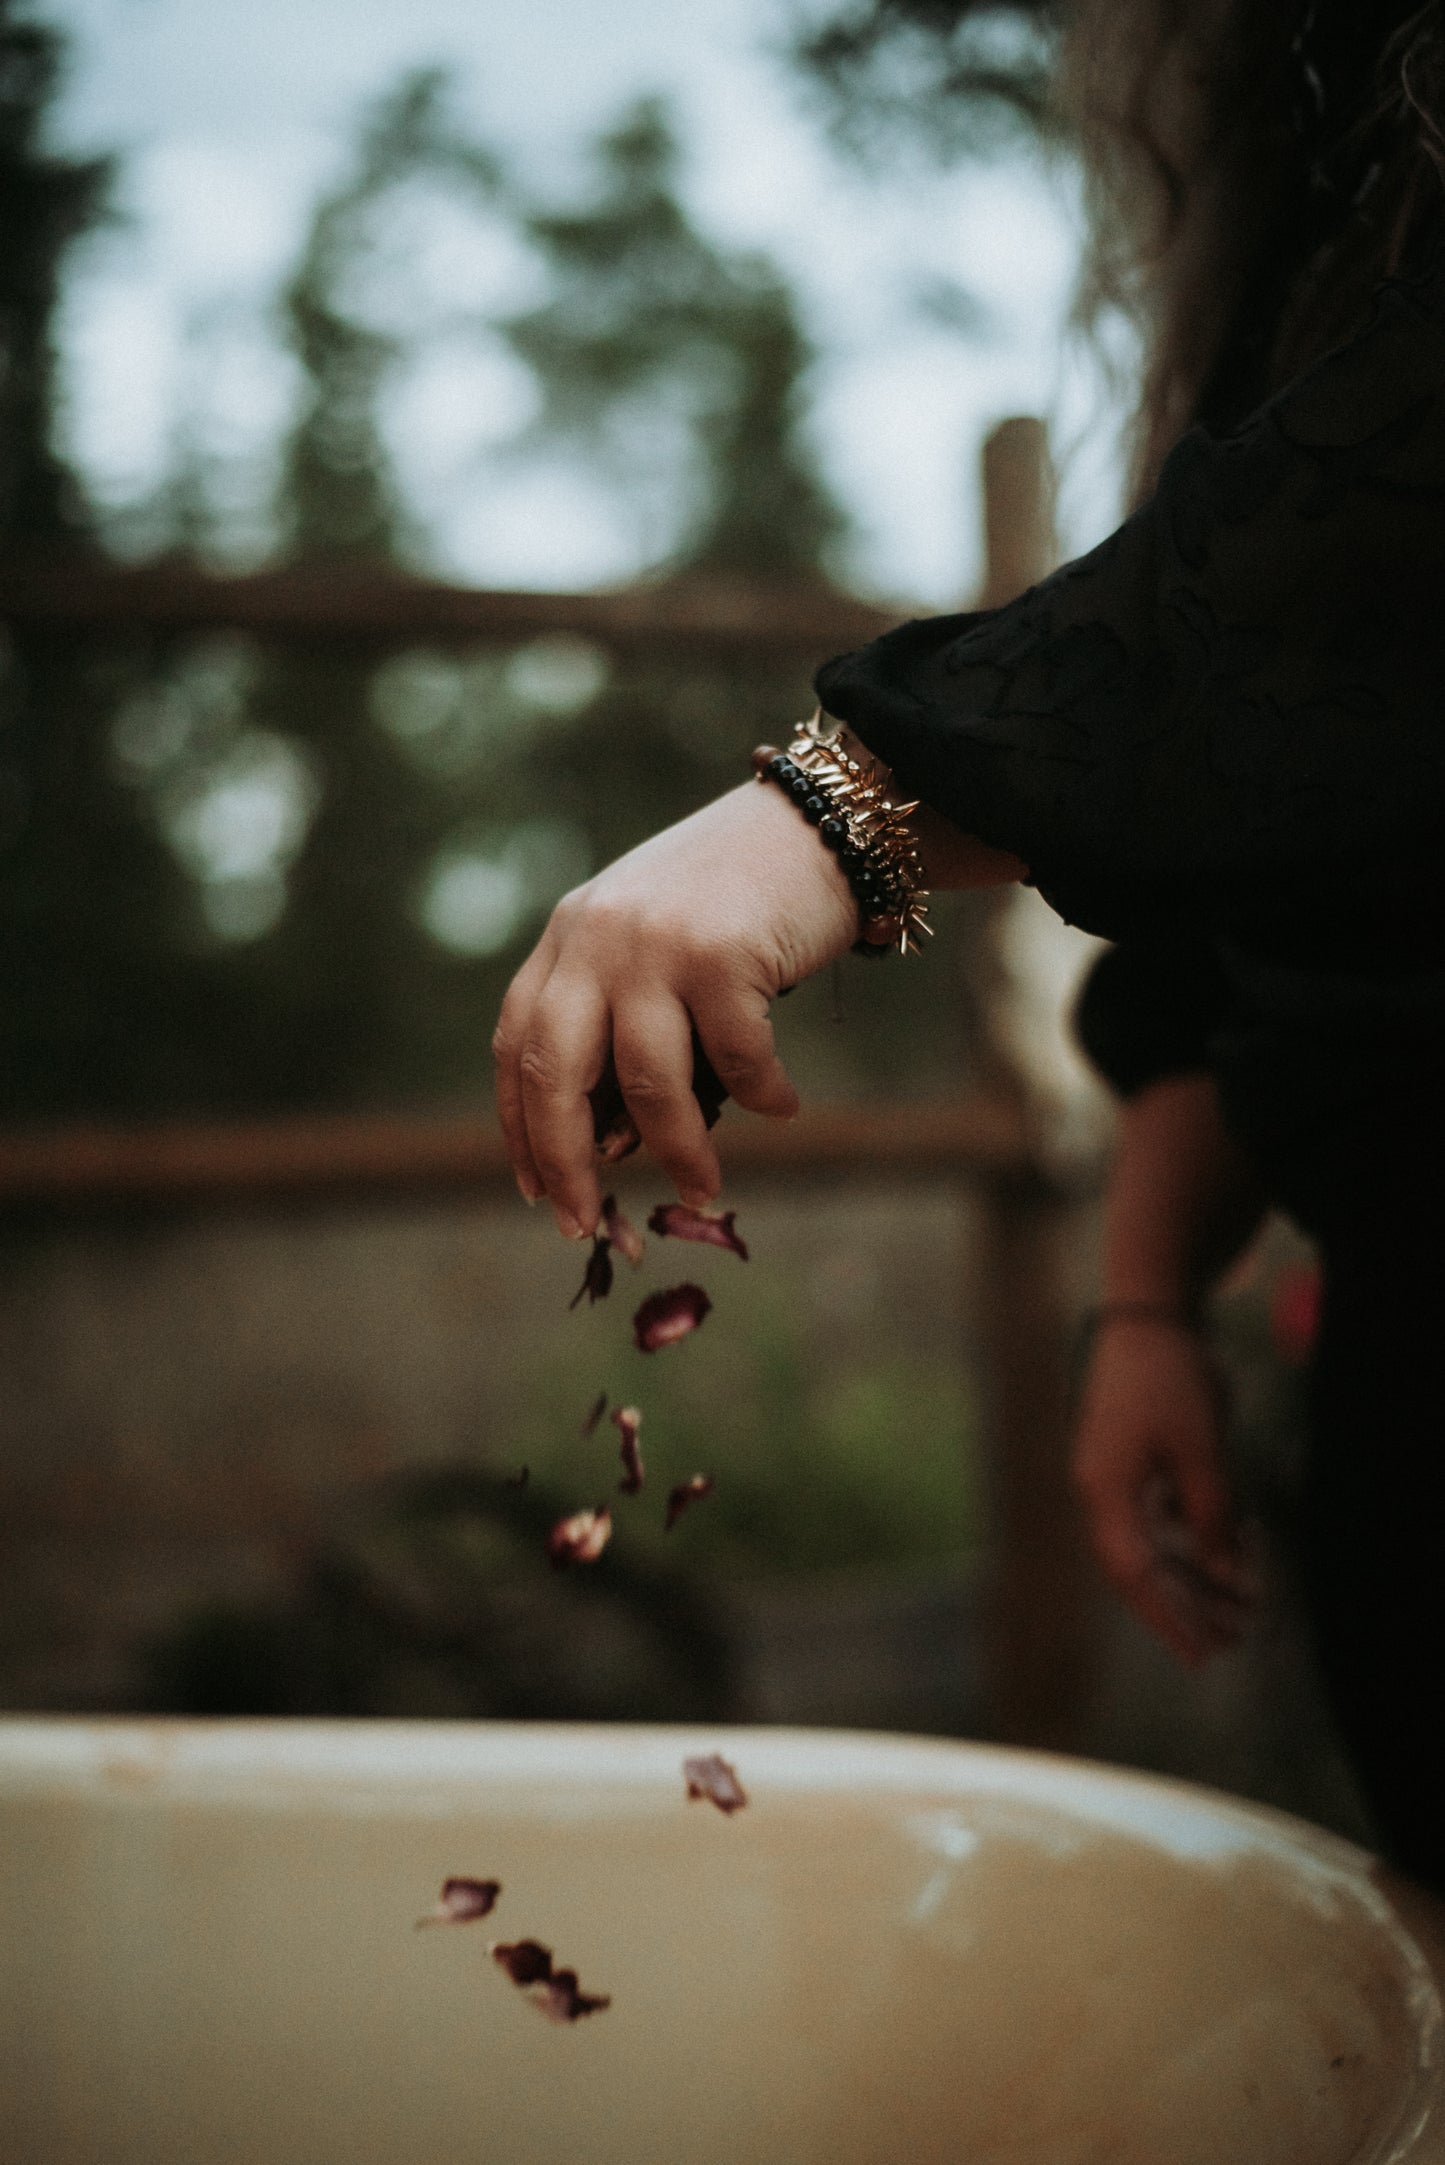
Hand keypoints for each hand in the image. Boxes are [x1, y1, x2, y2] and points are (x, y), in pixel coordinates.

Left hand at [493, 781, 858, 1236]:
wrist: (819, 820)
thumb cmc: (739, 898)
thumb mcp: (653, 942)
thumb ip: (623, 1019)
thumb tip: (610, 1145)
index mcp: (569, 936)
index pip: (516, 1044)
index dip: (521, 1126)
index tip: (535, 1190)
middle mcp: (598, 936)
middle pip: (554, 1072)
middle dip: (565, 1161)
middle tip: (585, 1221)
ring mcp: (658, 943)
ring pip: (649, 1084)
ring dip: (681, 1151)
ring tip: (708, 1186)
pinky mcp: (724, 954)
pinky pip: (737, 1061)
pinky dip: (763, 1098)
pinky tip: (785, 1105)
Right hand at [1071, 1317, 1257, 1666]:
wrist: (1145, 1315)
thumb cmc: (1168, 1378)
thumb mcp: (1200, 1447)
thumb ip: (1210, 1512)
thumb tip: (1221, 1571)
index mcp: (1105, 1491)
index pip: (1134, 1574)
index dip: (1168, 1618)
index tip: (1201, 1655)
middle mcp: (1100, 1490)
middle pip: (1137, 1567)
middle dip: (1182, 1608)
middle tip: (1227, 1645)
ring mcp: (1111, 1474)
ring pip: (1150, 1544)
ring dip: (1191, 1578)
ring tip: (1237, 1609)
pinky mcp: (1128, 1460)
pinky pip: (1157, 1517)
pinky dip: (1190, 1541)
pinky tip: (1226, 1554)